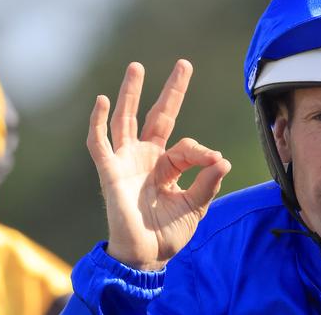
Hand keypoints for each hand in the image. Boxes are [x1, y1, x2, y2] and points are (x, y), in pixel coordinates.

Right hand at [86, 60, 230, 269]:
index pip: (187, 146)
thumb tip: (222, 159)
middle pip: (157, 116)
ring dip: (131, 94)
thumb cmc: (169, 233)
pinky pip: (99, 143)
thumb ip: (208, 183)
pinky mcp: (109, 172)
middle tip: (184, 64)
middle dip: (171, 92)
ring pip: (126, 120)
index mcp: (168, 166)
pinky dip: (98, 122)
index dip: (203, 151)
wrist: (146, 256)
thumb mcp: (196, 206)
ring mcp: (126, 162)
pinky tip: (102, 100)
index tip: (215, 162)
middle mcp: (147, 158)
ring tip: (137, 67)